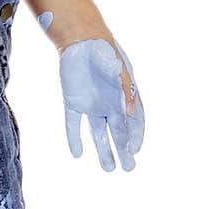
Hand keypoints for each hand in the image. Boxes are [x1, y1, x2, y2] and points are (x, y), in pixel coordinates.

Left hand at [58, 35, 143, 171]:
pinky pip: (73, 124)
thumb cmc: (104, 51)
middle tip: (128, 168)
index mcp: (124, 96)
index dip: (136, 136)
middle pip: (118, 131)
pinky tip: (77, 153)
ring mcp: (91, 104)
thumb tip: (131, 115)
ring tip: (109, 169)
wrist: (79, 38)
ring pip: (98, 132)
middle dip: (124, 150)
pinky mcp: (73, 102)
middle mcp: (109, 103)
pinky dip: (74, 138)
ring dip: (103, 149)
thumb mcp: (118, 70)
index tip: (135, 150)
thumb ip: (125, 92)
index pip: (134, 121)